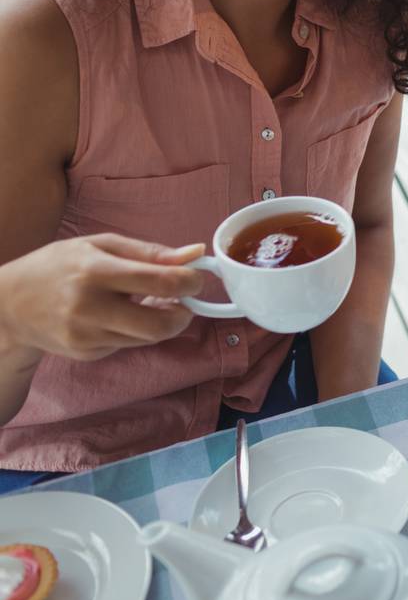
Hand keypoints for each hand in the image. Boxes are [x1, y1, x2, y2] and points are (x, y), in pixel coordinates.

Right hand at [0, 234, 205, 361]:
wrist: (9, 304)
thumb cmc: (58, 266)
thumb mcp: (100, 245)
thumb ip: (149, 251)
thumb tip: (195, 252)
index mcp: (96, 271)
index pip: (161, 282)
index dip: (190, 282)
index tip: (196, 279)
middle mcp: (89, 307)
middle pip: (160, 325)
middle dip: (184, 315)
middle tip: (184, 302)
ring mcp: (85, 335)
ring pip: (147, 338)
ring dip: (162, 323)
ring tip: (150, 304)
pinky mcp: (85, 353)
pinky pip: (127, 344)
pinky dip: (136, 332)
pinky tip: (121, 316)